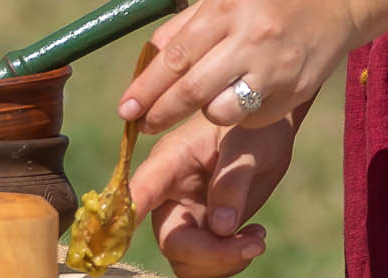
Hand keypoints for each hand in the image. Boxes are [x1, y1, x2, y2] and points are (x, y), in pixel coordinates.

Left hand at [119, 0, 359, 132]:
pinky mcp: (294, 92)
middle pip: (193, 90)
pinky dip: (237, 113)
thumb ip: (186, 25)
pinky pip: (251, 117)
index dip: (146, 88)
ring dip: (203, 112)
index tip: (125, 109)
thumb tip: (149, 59)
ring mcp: (276, 68)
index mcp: (229, 5)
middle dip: (160, 113)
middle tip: (142, 124)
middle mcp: (252, 37)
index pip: (177, 57)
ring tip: (203, 100)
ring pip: (221, 112)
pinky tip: (241, 94)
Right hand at [128, 113, 300, 277]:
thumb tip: (221, 227)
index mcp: (169, 162)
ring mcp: (185, 214)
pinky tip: (253, 238)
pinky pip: (206, 263)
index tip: (120, 243)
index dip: (127, 220)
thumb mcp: (246, 144)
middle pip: (171, 241)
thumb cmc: (252, 124)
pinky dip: (230, 261)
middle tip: (251, 245)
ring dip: (221, 263)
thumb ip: (231, 181)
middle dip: (210, 254)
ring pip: (185, 260)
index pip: (139, 193)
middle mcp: (169, 193)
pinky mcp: (203, 229)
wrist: (267, 125)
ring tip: (254, 241)